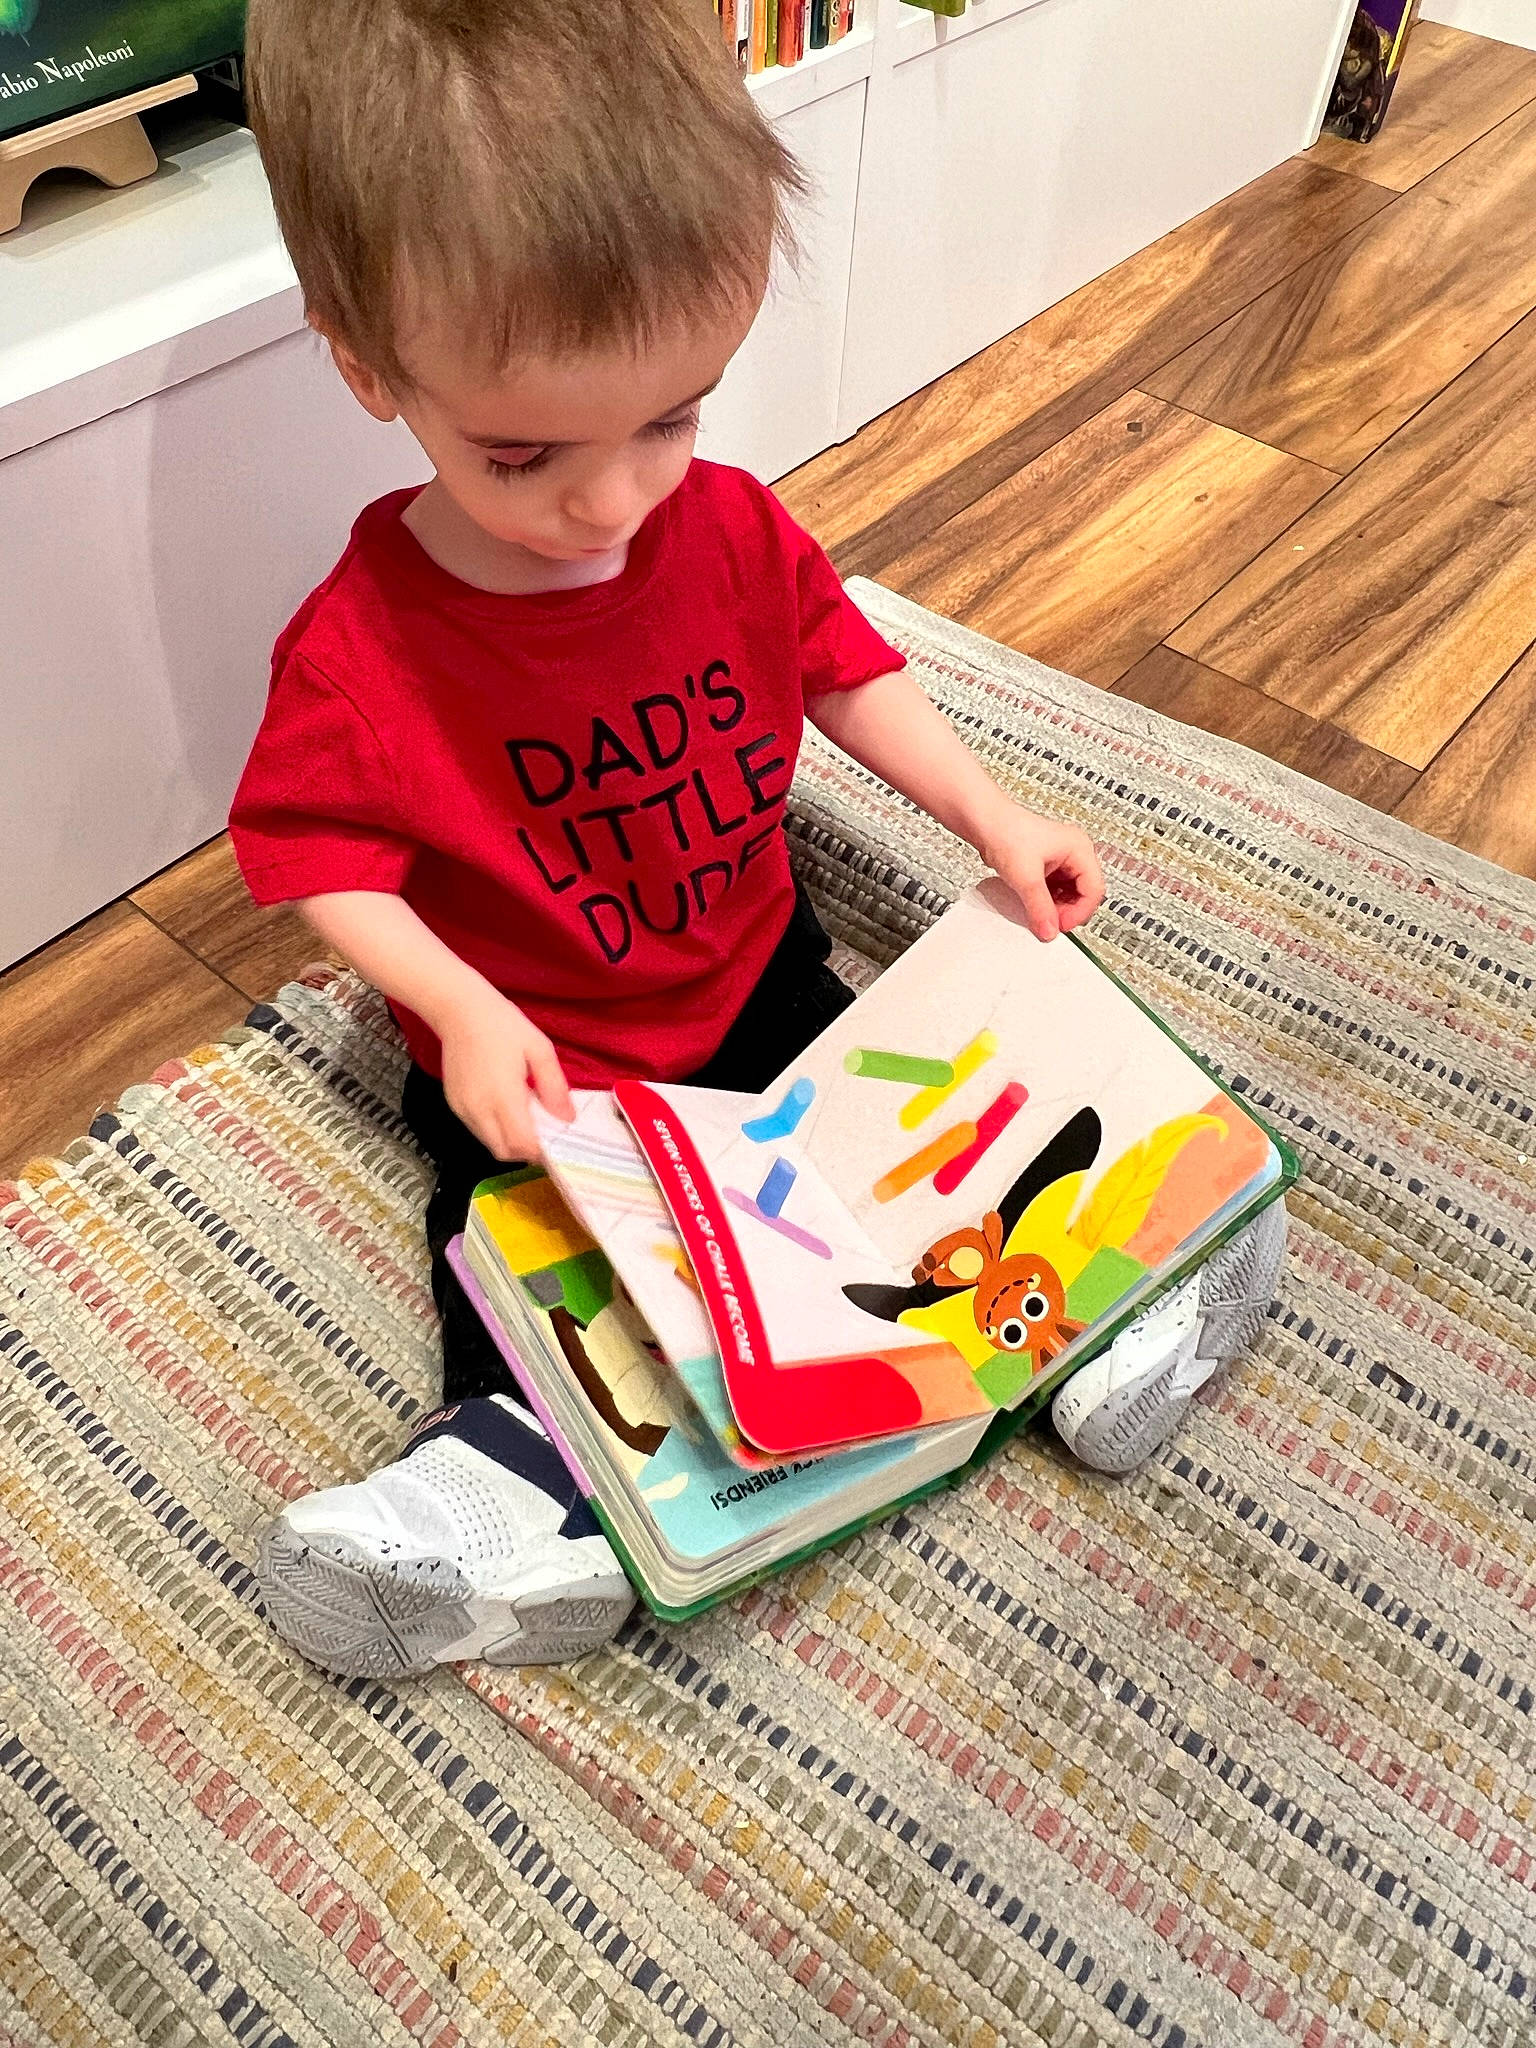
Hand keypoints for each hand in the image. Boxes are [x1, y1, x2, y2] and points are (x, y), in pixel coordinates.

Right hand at [437, 984, 573, 1160]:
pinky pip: (478, 1130)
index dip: (541, 1152)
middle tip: (544, 1137)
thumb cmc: (503, 1025)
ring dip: (510, 1142)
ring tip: (527, 1121)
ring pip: (490, 1144)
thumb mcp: (540, 1049)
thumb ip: (554, 1087)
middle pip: (504, 1152)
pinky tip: (507, 1110)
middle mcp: (479, 1109)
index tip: (557, 1146)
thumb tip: (567, 1118)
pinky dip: (495, 1131)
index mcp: (503, 1096)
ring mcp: (463, 1109)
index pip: (522, 1144)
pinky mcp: (454, 1104)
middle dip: (526, 1152)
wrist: (459, 1010)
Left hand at [978, 804, 1104, 941]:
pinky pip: (1053, 891)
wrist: (983, 822)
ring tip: (1038, 913)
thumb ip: (1039, 908)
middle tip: (1048, 923)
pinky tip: (1032, 905)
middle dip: (1066, 911)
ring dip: (1054, 908)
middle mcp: (1074, 853)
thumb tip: (1049, 931)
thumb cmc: (1006, 832)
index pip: (1094, 889)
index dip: (1080, 912)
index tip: (1061, 926)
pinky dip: (1045, 902)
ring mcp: (1061, 860)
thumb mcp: (1025, 877)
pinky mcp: (1046, 867)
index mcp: (1080, 849)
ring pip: (1068, 895)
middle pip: (1083, 894)